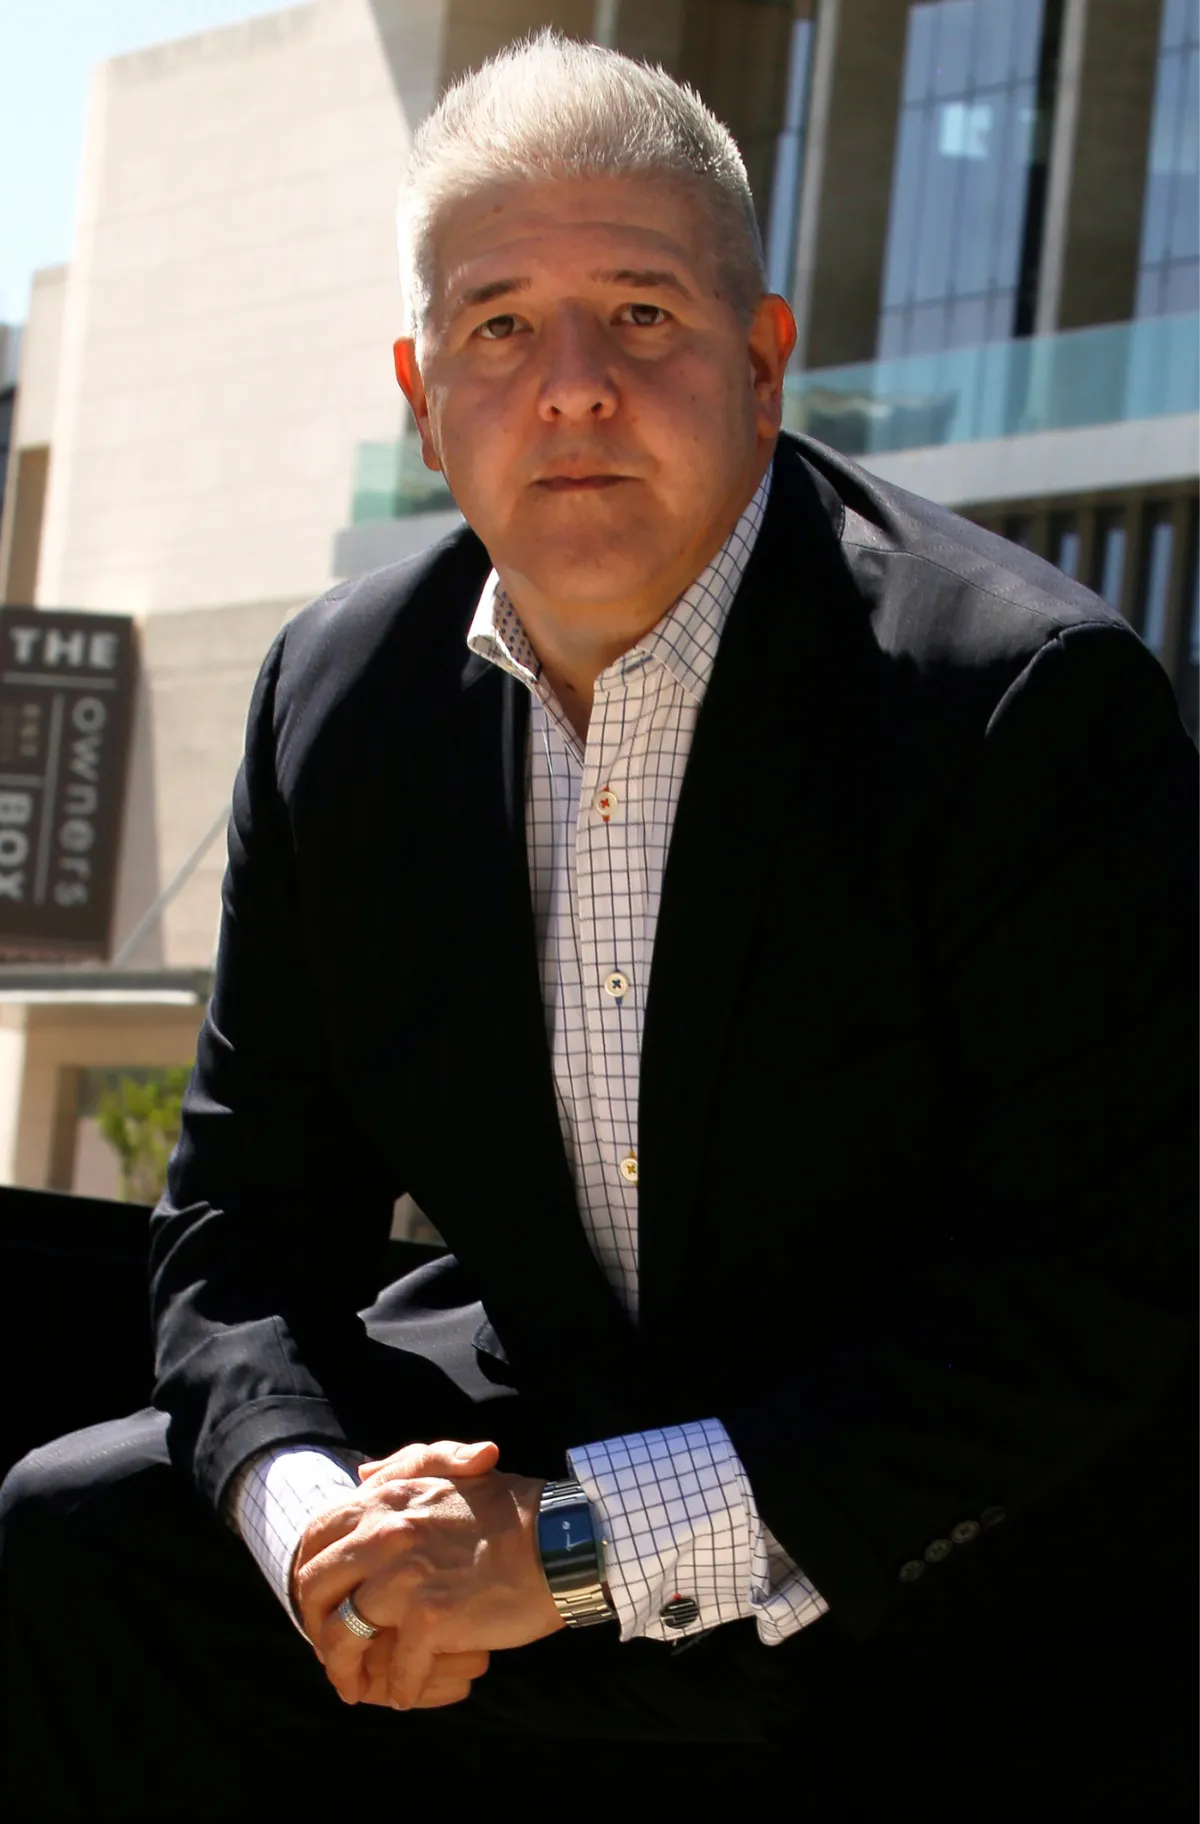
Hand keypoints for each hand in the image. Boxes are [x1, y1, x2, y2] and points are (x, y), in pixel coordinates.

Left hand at [292, 1438, 563, 1709]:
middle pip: (314, 1589)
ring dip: (344, 1670)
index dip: (309, 1575)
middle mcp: (384, 1534)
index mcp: (386, 1499)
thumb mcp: (451, 1468)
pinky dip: (399, 1689)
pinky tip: (407, 1693)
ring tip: (359, 1687)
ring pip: (341, 1637)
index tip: (322, 1602)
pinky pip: (396, 1669)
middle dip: (316, 1627)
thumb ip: (402, 1468)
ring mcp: (404, 1577)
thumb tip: (361, 1477)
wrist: (559, 1541)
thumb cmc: (510, 1510)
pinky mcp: (430, 1618)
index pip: (314, 1537)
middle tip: (334, 1651)